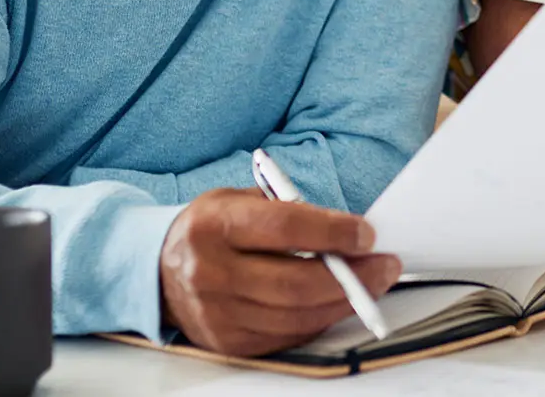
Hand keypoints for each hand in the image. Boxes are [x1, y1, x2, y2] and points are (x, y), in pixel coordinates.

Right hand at [158, 188, 401, 355]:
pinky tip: (338, 304)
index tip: (366, 233)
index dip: (333, 232)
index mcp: (214, 226)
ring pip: (297, 315)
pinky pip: (288, 336)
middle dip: (352, 276)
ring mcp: (217, 314)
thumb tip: (349, 231)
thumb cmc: (213, 229)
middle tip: (385, 265)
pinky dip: (321, 320)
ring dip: (344, 301)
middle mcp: (210, 272)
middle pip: (295, 282)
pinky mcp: (227, 342)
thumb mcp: (239, 201)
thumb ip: (288, 211)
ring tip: (372, 285)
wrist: (159, 269)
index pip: (285, 228)